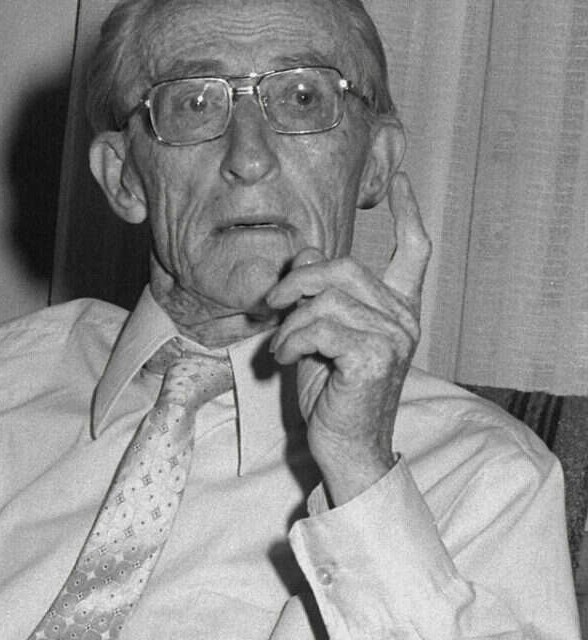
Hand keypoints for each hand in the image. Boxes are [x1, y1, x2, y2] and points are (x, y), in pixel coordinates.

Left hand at [264, 173, 430, 504]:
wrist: (344, 447)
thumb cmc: (332, 393)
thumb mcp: (318, 335)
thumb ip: (316, 295)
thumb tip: (304, 253)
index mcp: (397, 310)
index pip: (415, 252)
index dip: (408, 214)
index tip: (399, 180)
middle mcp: (403, 319)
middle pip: (347, 266)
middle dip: (299, 279)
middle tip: (271, 304)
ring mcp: (394, 338)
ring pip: (328, 298)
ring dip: (290, 322)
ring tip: (279, 348)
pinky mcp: (374, 357)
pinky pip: (320, 326)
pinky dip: (291, 340)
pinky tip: (283, 359)